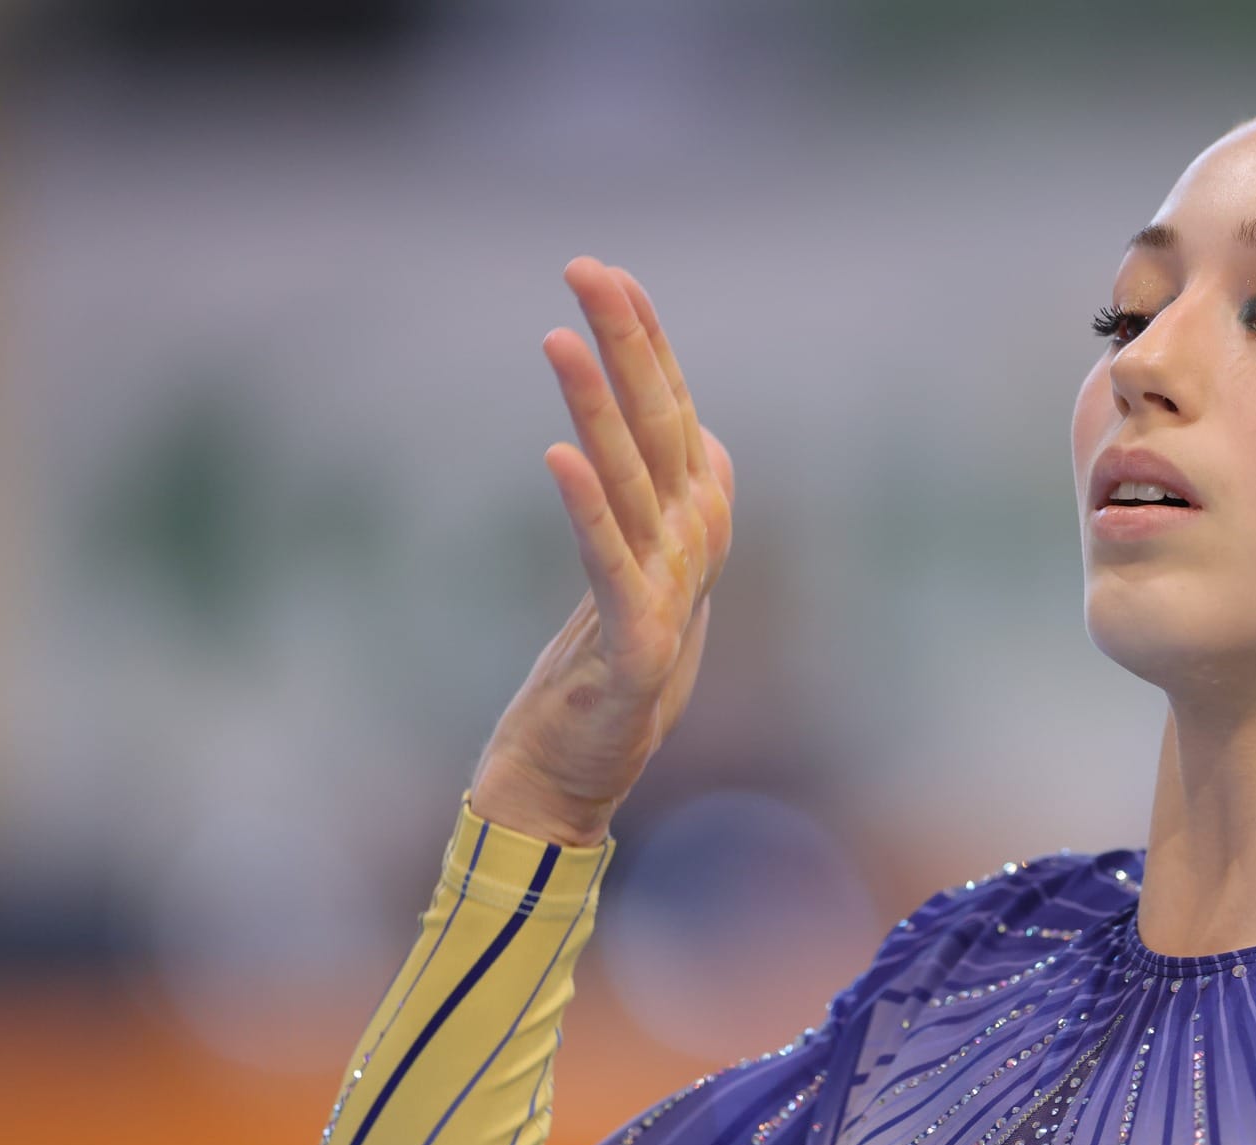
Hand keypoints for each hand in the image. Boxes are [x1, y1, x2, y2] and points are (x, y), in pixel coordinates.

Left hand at [469, 258, 734, 845]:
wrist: (588, 764)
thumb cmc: (616, 657)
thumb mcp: (646, 561)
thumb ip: (664, 496)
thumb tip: (687, 432)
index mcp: (697, 513)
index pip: (671, 405)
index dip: (644, 338)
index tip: (605, 272)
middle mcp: (694, 539)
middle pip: (658, 422)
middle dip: (624, 342)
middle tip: (586, 270)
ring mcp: (670, 588)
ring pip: (631, 478)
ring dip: (595, 405)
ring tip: (559, 339)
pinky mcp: (638, 640)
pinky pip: (606, 560)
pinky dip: (586, 507)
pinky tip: (558, 455)